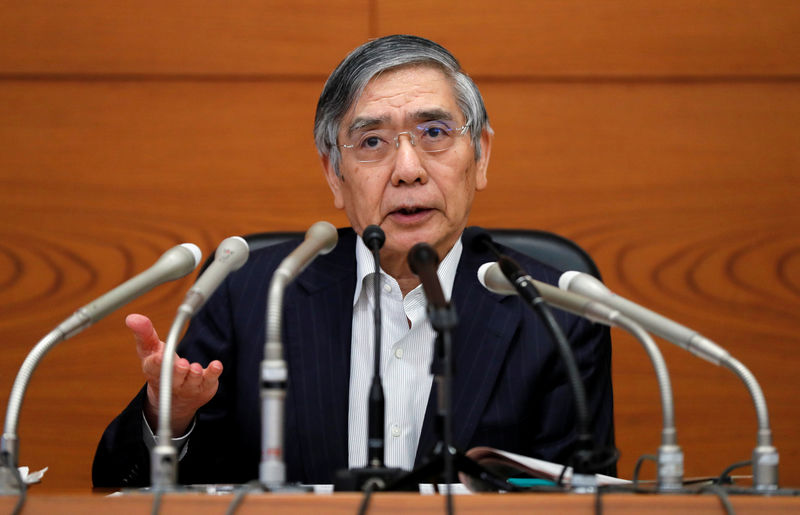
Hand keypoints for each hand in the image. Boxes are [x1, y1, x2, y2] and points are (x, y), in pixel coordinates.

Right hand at [127, 313, 222, 434]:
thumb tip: (132, 317)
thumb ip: (144, 333)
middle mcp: (171, 382)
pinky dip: (214, 373)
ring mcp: (188, 387)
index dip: (156, 363)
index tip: (159, 357)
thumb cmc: (160, 366)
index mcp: (154, 372)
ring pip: (191, 382)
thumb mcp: (150, 349)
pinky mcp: (204, 386)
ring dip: (194, 374)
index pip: (154, 369)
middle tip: (182, 364)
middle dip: (177, 372)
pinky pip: (210, 381)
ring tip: (195, 367)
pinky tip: (216, 365)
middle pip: (174, 378)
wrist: (175, 398)